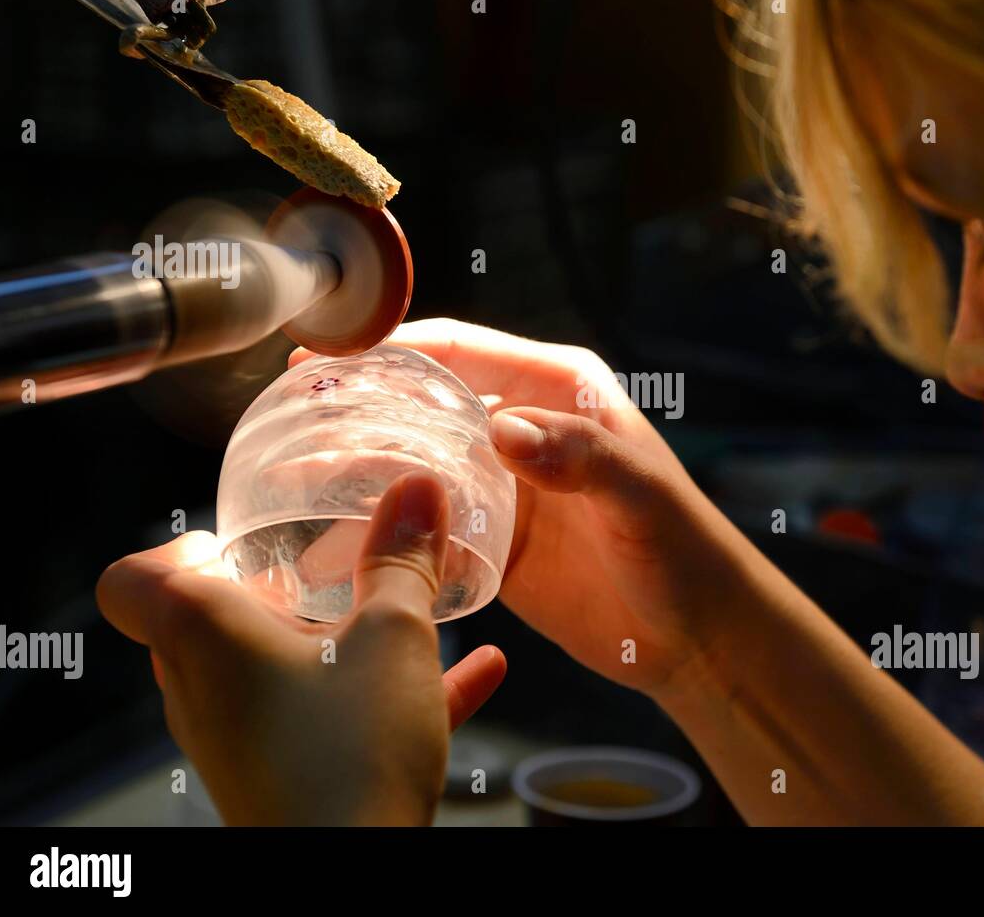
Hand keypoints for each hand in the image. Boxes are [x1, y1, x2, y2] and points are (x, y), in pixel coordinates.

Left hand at [97, 471, 505, 825]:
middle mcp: (203, 688)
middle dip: (281, 587)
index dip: (177, 549)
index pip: (132, 582)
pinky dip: (380, 691)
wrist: (350, 881)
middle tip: (341, 562)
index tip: (243, 541)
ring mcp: (238, 739)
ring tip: (414, 613)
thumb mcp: (393, 636)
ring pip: (278, 668)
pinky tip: (478, 671)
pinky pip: (327, 716)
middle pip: (213, 619)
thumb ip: (403, 560)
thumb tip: (417, 490)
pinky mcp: (281, 777)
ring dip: (340, 637)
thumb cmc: (348, 753)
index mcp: (202, 633)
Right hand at [291, 320, 757, 696]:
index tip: (322, 356)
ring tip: (291, 483)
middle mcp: (521, 429)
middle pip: (421, 404)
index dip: (388, 348)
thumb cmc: (685, 549)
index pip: (458, 351)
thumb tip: (503, 429)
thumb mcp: (640, 494)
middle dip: (355, 410)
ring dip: (357, 472)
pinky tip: (332, 545)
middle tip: (288, 424)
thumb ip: (579, 456)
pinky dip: (383, 533)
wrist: (696, 635)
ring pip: (412, 466)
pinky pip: (425, 527)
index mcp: (557, 391)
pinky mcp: (492, 543)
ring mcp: (502, 487)